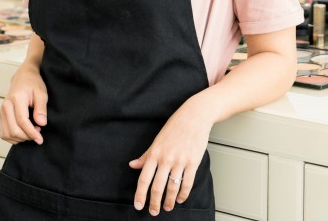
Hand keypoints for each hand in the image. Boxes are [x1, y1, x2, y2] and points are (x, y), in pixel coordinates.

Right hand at [0, 65, 47, 144]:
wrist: (23, 77)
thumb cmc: (33, 84)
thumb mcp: (42, 93)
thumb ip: (41, 109)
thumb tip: (41, 124)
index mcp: (16, 99)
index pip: (22, 121)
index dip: (31, 133)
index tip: (40, 139)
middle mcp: (6, 106)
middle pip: (13, 130)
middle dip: (27, 137)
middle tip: (38, 134)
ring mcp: (1, 112)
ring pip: (7, 134)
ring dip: (20, 138)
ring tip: (31, 132)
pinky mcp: (1, 116)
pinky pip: (4, 133)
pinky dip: (14, 138)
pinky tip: (24, 133)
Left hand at [129, 100, 211, 214]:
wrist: (195, 116)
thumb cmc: (175, 126)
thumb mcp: (157, 140)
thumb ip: (146, 155)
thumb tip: (133, 165)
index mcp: (155, 153)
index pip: (144, 179)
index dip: (140, 194)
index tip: (138, 205)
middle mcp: (166, 158)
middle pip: (157, 187)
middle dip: (154, 203)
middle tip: (153, 212)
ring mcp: (180, 161)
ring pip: (172, 187)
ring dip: (169, 201)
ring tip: (167, 207)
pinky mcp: (193, 162)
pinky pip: (187, 182)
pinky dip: (183, 193)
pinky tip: (180, 198)